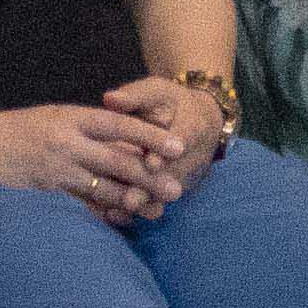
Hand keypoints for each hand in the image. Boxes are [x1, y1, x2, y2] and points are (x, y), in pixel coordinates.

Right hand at [0, 97, 174, 213]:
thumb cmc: (16, 130)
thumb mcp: (53, 117)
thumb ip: (86, 127)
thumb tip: (125, 138)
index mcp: (71, 117)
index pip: (120, 125)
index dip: (151, 135)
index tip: (178, 145)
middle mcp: (67, 143)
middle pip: (118, 160)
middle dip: (150, 176)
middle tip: (177, 189)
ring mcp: (56, 170)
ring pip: (103, 188)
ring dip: (133, 201)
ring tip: (157, 212)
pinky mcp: (46, 194)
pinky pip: (81, 207)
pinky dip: (102, 216)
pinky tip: (121, 224)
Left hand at [100, 74, 231, 212]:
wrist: (198, 119)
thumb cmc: (169, 102)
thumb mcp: (155, 91)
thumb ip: (134, 96)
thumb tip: (109, 99)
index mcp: (193, 126)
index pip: (183, 139)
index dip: (166, 152)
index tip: (151, 163)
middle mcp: (193, 155)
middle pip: (174, 174)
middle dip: (153, 188)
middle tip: (131, 201)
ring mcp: (186, 175)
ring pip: (166, 192)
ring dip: (145, 204)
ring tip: (120, 213)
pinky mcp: (176, 188)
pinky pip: (159, 200)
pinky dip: (138, 210)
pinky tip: (114, 217)